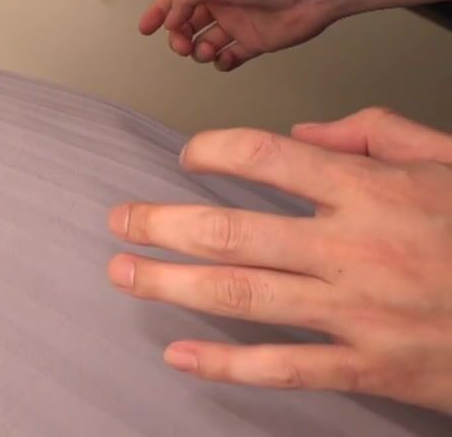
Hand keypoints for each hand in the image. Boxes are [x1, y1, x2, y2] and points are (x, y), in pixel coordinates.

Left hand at [106, 107, 451, 412]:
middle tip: (119, 219)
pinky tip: (179, 354)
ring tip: (124, 272)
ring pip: (242, 295)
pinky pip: (283, 367)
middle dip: (162, 223)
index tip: (185, 155)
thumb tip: (308, 132)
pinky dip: (225, 365)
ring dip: (170, 283)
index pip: (269, 156)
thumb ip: (379, 135)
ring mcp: (358, 312)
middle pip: (233, 230)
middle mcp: (355, 249)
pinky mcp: (370, 367)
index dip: (214, 150)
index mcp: (374, 191)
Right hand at [138, 0, 339, 70]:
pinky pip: (229, 58)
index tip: (144, 30)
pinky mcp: (254, 44)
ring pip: (205, 44)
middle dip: (179, 37)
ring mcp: (237, 26)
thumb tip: (170, 20)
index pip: (175, 0)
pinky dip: (222, 63)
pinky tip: (225, 59)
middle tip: (183, 46)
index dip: (158, 13)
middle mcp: (221, 6)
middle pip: (187, 25)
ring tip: (207, 51)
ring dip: (199, 51)